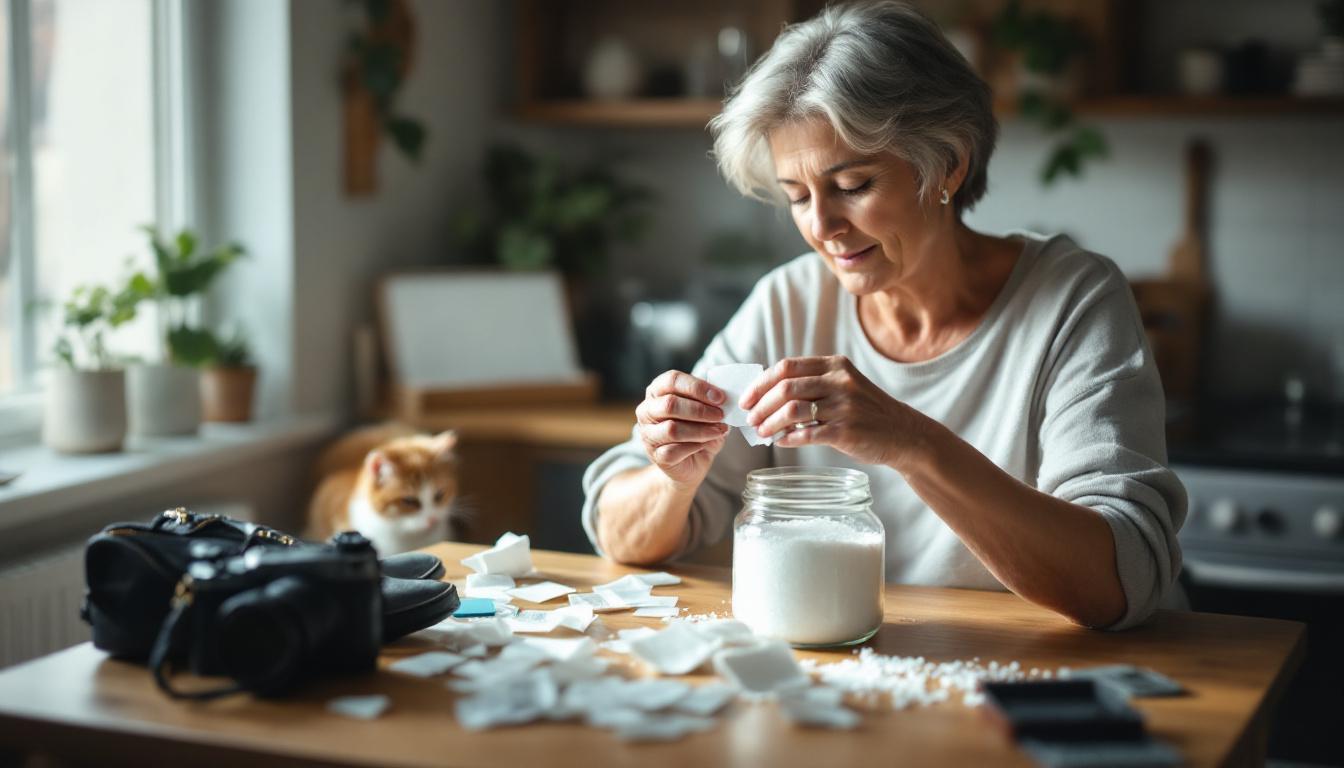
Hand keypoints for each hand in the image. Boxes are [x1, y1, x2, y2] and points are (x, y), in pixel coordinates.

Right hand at [635, 370, 730, 487]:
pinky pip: (674, 450)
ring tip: (718, 430)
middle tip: (720, 414)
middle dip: (700, 410)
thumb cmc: (697, 429)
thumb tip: (722, 399)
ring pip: (672, 429)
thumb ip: (711, 402)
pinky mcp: (656, 455)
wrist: (691, 462)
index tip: (720, 397)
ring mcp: (648, 434)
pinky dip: (694, 446)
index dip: (697, 387)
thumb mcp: (706, 411)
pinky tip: (705, 444)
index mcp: (658, 391)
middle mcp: (647, 410)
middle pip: (670, 404)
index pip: (672, 380)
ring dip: (701, 429)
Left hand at [740, 356, 921, 468]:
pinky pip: (806, 434)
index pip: (787, 366)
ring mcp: (844, 405)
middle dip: (760, 405)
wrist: (904, 434)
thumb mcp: (844, 386)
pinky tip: (781, 441)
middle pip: (785, 387)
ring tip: (762, 432)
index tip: (747, 398)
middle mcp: (840, 381)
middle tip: (750, 419)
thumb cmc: (867, 412)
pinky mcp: (846, 430)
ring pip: (792, 411)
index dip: (761, 383)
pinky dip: (788, 438)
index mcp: (835, 365)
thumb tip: (767, 396)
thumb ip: (813, 384)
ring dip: (770, 423)